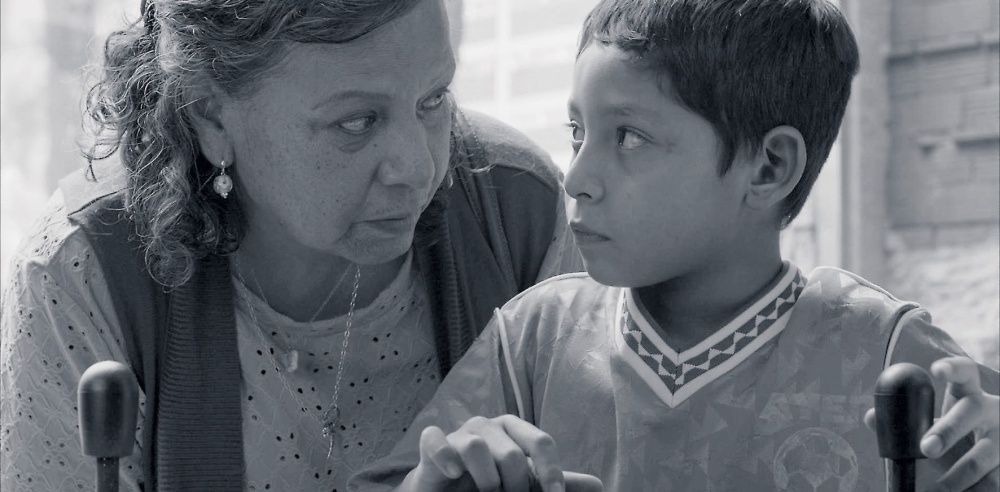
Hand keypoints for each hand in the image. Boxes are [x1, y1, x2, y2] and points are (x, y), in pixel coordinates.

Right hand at [404, 415, 565, 491]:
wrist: (444, 490)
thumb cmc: (488, 483)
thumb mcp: (525, 485)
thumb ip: (556, 484)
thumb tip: (599, 485)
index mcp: (515, 430)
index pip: (542, 442)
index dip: (551, 473)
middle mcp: (489, 426)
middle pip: (512, 455)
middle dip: (515, 487)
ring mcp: (459, 432)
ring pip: (477, 447)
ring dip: (485, 481)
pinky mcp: (432, 444)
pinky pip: (437, 441)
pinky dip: (445, 455)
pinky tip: (452, 473)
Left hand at [866, 357, 998, 490]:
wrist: (995, 452)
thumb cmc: (956, 431)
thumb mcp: (935, 420)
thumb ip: (906, 418)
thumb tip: (871, 417)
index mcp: (969, 393)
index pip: (965, 372)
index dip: (952, 368)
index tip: (935, 371)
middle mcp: (990, 410)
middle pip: (970, 412)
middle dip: (947, 430)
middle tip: (926, 448)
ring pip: (985, 453)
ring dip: (960, 473)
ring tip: (942, 488)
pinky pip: (995, 480)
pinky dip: (977, 490)